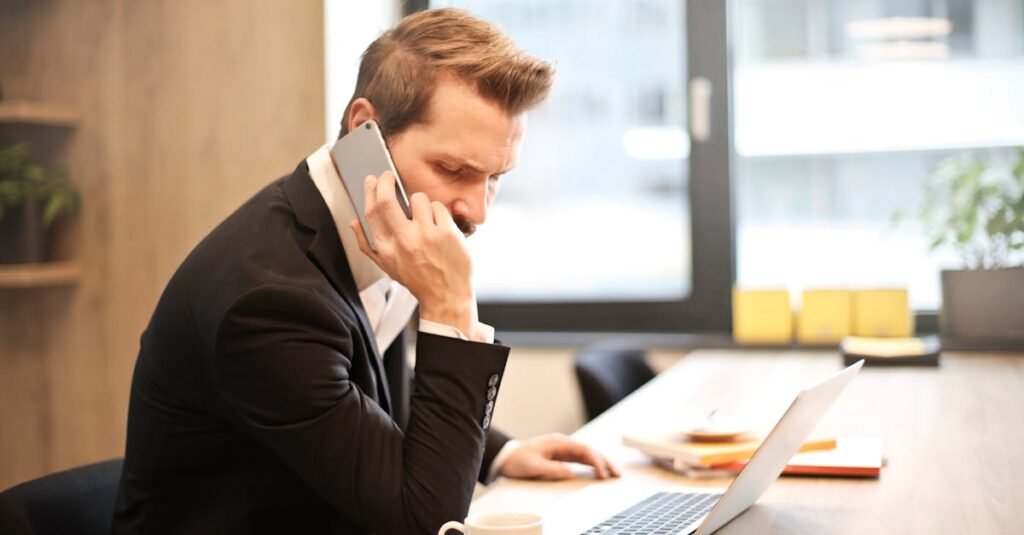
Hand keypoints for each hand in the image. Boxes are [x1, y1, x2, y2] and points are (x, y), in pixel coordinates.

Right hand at [352, 172, 477, 335]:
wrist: (446, 296)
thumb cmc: (417, 280)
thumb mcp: (386, 266)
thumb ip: (367, 244)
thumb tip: (354, 222)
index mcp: (385, 249)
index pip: (371, 212)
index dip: (370, 191)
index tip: (373, 180)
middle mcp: (403, 241)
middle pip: (387, 200)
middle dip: (386, 181)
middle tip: (389, 175)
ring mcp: (426, 236)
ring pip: (418, 199)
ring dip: (420, 201)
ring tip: (424, 216)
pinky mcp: (446, 233)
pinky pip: (438, 207)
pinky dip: (438, 212)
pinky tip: (439, 225)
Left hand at [499, 434, 620, 480]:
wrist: (505, 457)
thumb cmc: (517, 460)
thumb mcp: (533, 466)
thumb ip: (552, 469)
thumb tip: (571, 473)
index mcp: (558, 442)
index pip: (583, 450)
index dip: (596, 461)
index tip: (603, 473)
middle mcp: (563, 444)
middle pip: (589, 451)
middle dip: (605, 461)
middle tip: (618, 474)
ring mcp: (562, 449)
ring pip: (587, 455)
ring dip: (601, 463)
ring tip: (613, 474)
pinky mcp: (561, 456)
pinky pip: (580, 459)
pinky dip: (592, 465)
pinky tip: (599, 472)